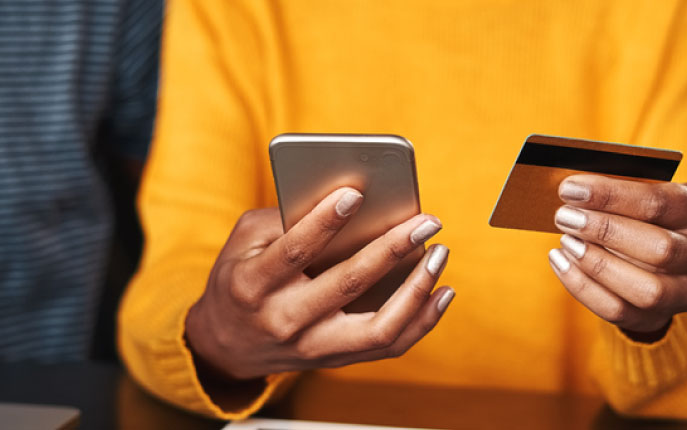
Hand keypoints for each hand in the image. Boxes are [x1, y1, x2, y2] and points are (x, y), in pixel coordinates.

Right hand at [185, 187, 453, 380]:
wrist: (227, 345)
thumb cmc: (241, 277)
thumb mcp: (245, 241)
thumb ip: (287, 219)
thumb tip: (349, 200)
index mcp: (253, 285)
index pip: (294, 252)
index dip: (324, 221)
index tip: (355, 193)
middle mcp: (284, 321)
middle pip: (348, 286)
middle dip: (392, 249)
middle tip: (425, 222)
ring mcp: (313, 347)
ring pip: (378, 329)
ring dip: (417, 290)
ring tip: (438, 255)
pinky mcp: (337, 359)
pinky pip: (389, 345)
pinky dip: (422, 319)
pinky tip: (441, 290)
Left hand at [548, 175, 686, 338]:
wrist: (651, 259)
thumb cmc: (638, 213)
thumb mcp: (636, 193)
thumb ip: (614, 190)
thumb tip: (571, 189)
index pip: (660, 202)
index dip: (611, 196)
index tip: (570, 189)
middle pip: (660, 248)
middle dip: (605, 231)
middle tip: (564, 216)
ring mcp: (686, 291)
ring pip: (646, 289)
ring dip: (597, 264)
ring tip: (566, 242)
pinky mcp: (657, 317)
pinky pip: (618, 310)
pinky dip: (582, 286)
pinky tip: (560, 261)